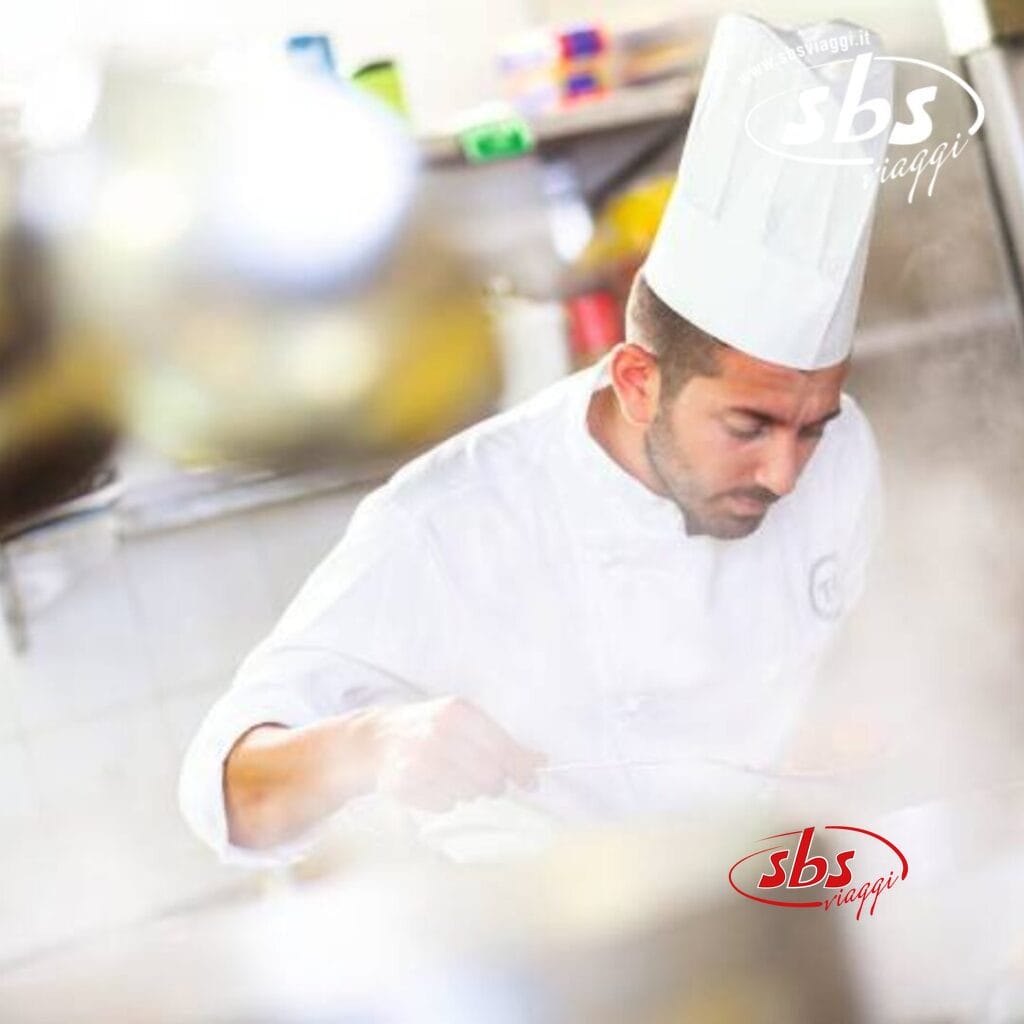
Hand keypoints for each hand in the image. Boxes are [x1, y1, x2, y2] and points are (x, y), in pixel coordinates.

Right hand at [365, 696, 545, 811]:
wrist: (376, 739)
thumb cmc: (429, 729)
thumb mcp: (465, 723)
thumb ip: (502, 742)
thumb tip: (541, 761)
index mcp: (457, 712)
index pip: (501, 748)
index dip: (520, 769)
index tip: (531, 782)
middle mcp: (438, 733)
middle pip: (488, 777)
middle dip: (492, 784)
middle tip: (486, 781)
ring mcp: (419, 759)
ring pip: (467, 794)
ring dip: (466, 791)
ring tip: (451, 776)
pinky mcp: (404, 784)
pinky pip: (444, 805)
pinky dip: (444, 800)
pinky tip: (432, 784)